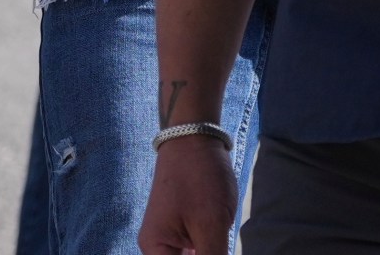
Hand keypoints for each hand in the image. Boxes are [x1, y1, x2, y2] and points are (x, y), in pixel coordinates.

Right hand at [138, 135, 237, 254]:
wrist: (195, 137)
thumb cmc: (199, 177)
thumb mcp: (211, 225)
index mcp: (155, 250)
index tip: (217, 251)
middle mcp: (159, 248)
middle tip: (222, 244)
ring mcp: (172, 238)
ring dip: (213, 254)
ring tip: (221, 233)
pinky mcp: (186, 229)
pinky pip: (198, 252)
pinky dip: (212, 252)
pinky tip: (224, 242)